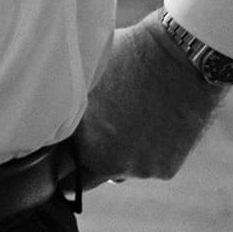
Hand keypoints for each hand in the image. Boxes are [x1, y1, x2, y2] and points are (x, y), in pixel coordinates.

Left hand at [70, 10, 230, 184]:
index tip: (60, 148)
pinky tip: (150, 122)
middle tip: (94, 132)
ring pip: (120, 169)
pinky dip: (146, 151)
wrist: (184, 55)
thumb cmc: (128, 55)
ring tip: (128, 117)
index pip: (60, 171)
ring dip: (119, 153)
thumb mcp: (86, 76)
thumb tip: (48, 118)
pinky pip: (146, 165)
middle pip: (89, 176)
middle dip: (87, 160)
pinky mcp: (167, 168)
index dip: (59, 158)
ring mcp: (142, 169)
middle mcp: (113, 164)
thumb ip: (68, 108)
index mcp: (86, 143)